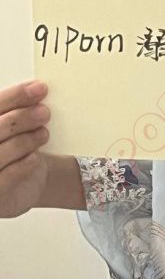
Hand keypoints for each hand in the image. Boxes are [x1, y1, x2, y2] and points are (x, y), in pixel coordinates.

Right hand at [0, 80, 50, 217]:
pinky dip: (22, 166)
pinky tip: (35, 158)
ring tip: (44, 133)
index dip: (15, 96)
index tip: (40, 88)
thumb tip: (38, 92)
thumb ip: (17, 115)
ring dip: (24, 140)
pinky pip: (5, 178)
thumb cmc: (15, 155)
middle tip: (45, 112)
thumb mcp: (14, 132)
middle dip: (21, 118)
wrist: (20, 189)